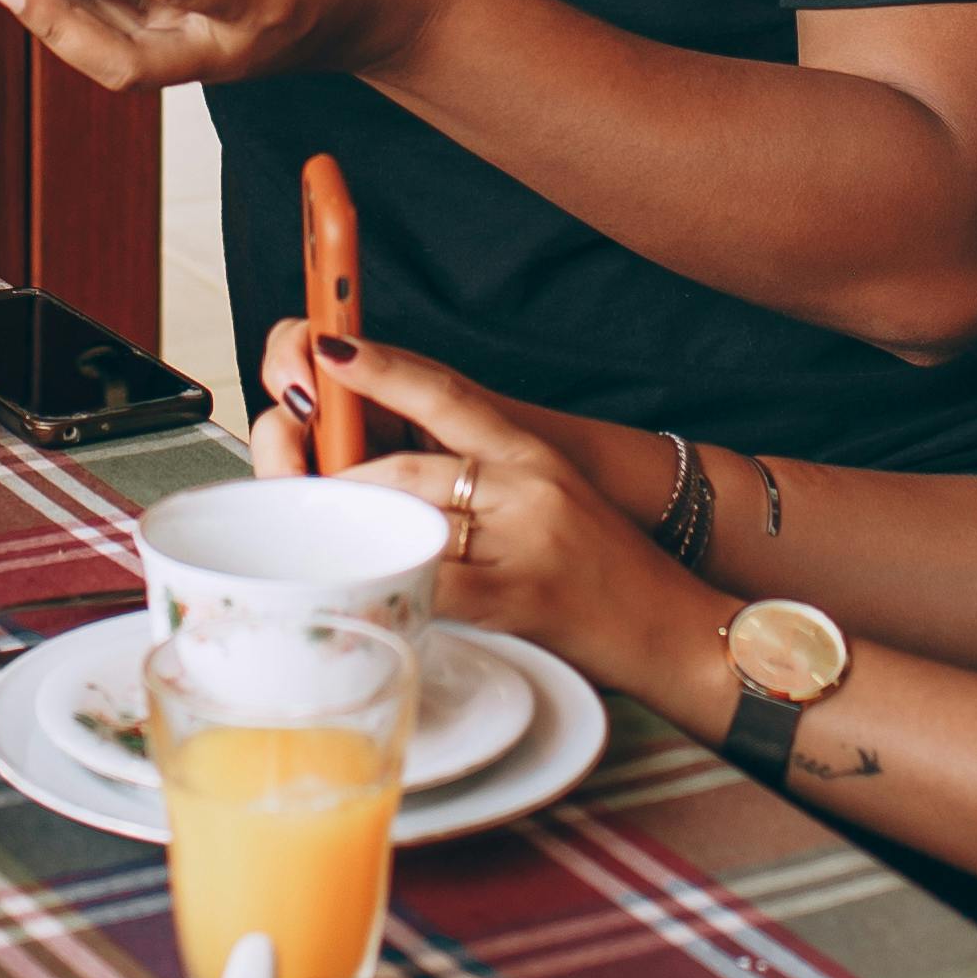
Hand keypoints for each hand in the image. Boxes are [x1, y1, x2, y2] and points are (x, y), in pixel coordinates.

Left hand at [0, 0, 452, 89]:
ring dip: (43, 18)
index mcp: (264, 1)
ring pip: (108, 58)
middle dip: (55, 24)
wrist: (382, 18)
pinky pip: (114, 38)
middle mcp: (226, 48)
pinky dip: (64, 8)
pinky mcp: (182, 54)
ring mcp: (201, 60)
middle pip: (126, 62)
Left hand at [284, 329, 727, 722]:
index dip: (384, 367)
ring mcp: (526, 538)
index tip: (328, 346)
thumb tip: (382, 481)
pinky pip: (432, 582)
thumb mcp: (550, 502)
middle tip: (297, 489)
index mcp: (532, 456)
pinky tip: (363, 589)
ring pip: (409, 517)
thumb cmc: (605, 575)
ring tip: (318, 539)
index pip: (448, 393)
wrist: (679, 631)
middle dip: (340, 480)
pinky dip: (389, 584)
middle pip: (407, 466)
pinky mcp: (521, 596)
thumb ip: (479, 480)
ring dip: (354, 529)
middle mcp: (530, 485)